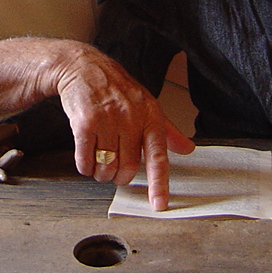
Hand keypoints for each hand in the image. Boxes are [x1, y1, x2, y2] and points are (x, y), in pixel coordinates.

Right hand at [50, 45, 193, 210]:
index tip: (159, 204)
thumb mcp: (146, 103)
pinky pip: (85, 160)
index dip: (159, 183)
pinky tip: (86, 160)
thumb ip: (166, 130)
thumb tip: (188, 149)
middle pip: (129, 167)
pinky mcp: (84, 123)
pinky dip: (85, 167)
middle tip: (115, 174)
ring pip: (106, 166)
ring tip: (99, 164)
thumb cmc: (116, 88)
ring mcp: (107, 119)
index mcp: (150, 114)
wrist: (83, 68)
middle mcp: (130, 117)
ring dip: (101, 174)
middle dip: (120, 178)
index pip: (158, 156)